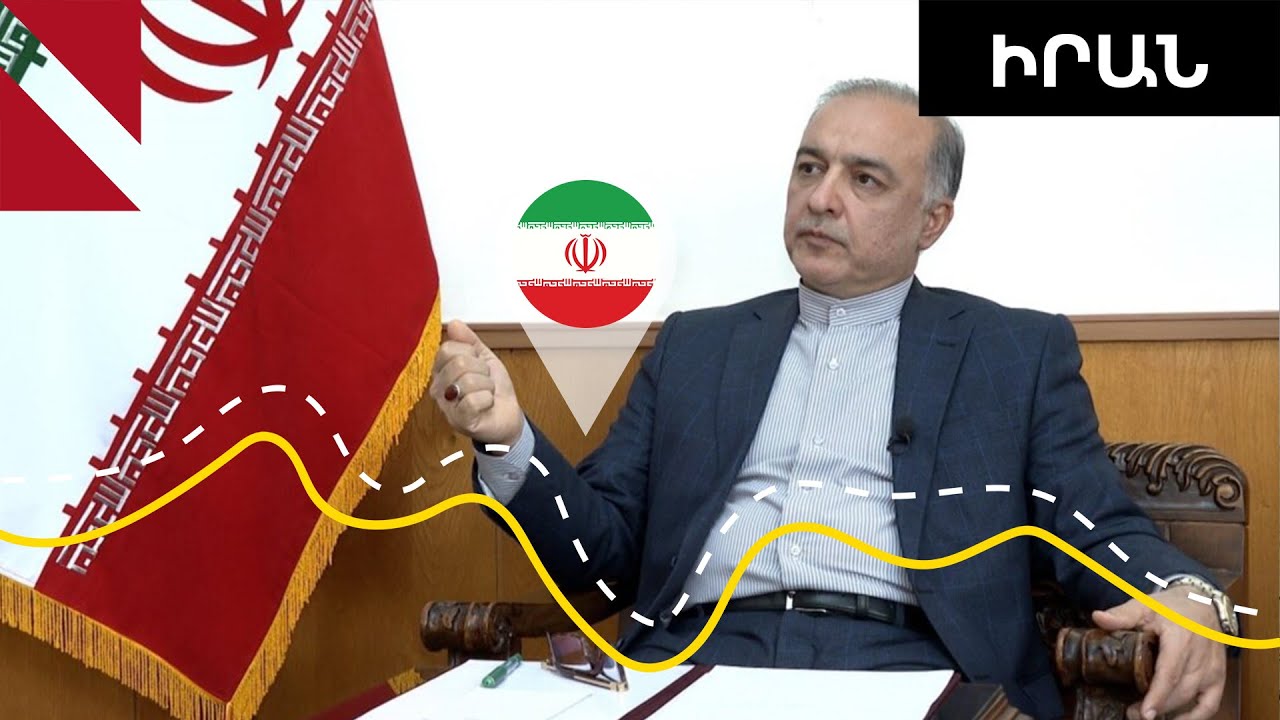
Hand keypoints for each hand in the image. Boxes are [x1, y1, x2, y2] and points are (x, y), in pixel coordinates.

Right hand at [429, 319, 522, 445]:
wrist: (508, 416)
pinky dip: (487, 400)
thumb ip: (468, 341)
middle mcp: (438, 388)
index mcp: (441, 370)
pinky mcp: (458, 421)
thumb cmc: (493, 388)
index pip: (448, 348)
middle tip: (484, 381)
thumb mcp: (484, 358)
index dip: (471, 353)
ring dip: (487, 386)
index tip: (478, 364)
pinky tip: (486, 405)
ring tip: (486, 394)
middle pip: (458, 363)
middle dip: (482, 370)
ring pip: (468, 381)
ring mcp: (446, 406)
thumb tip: (454, 323)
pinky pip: (473, 401)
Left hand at [1092, 589, 1226, 719]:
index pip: (1170, 673)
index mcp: (1182, 639)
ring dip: (1170, 711)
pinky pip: (1211, 704)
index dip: (1157, 695)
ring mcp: (1213, 669)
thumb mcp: (1145, 605)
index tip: (1144, 712)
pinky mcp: (1218, 677)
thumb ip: (1122, 615)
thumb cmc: (1172, 607)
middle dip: (1157, 707)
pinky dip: (1196, 717)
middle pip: (1180, 690)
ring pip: (1193, 698)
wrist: (1203, 603)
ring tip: (1145, 715)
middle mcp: (1201, 657)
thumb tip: (1098, 618)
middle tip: (1132, 713)